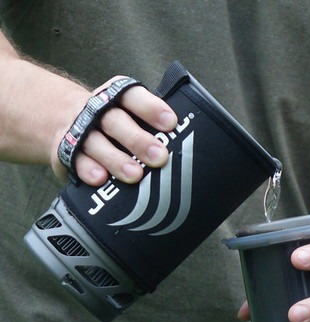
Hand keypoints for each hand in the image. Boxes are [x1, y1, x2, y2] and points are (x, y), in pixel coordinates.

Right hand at [51, 76, 177, 185]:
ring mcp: (78, 130)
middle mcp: (96, 110)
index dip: (151, 108)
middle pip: (116, 122)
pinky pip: (75, 160)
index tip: (170, 123)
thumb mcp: (129, 113)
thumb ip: (152, 126)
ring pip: (96, 142)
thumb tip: (189, 147)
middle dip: (138, 140)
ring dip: (115, 159)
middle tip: (159, 156)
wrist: (62, 118)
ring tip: (135, 174)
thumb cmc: (113, 121)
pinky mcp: (64, 151)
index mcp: (116, 96)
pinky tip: (100, 179)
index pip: (133, 96)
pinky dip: (87, 169)